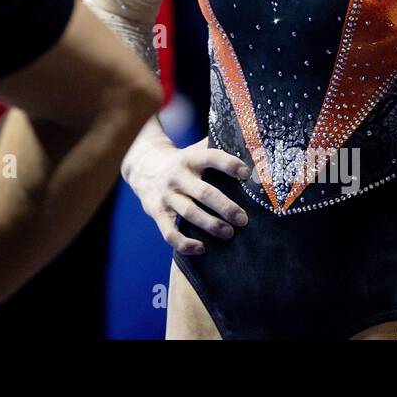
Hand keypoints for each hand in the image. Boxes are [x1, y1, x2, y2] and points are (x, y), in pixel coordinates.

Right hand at [124, 137, 250, 254]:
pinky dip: (185, 244)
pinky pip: (169, 233)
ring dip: (211, 225)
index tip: (246, 173)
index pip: (210, 158)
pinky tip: (202, 249)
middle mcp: (177, 177)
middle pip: (203, 192)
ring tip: (229, 233)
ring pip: (189, 212)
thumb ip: (217, 148)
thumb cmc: (181, 162)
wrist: (142, 167)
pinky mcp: (157, 213)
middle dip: (225, 207)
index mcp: (190, 159)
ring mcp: (166, 196)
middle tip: (243, 219)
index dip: (228, 164)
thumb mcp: (194, 150)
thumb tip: (254, 147)